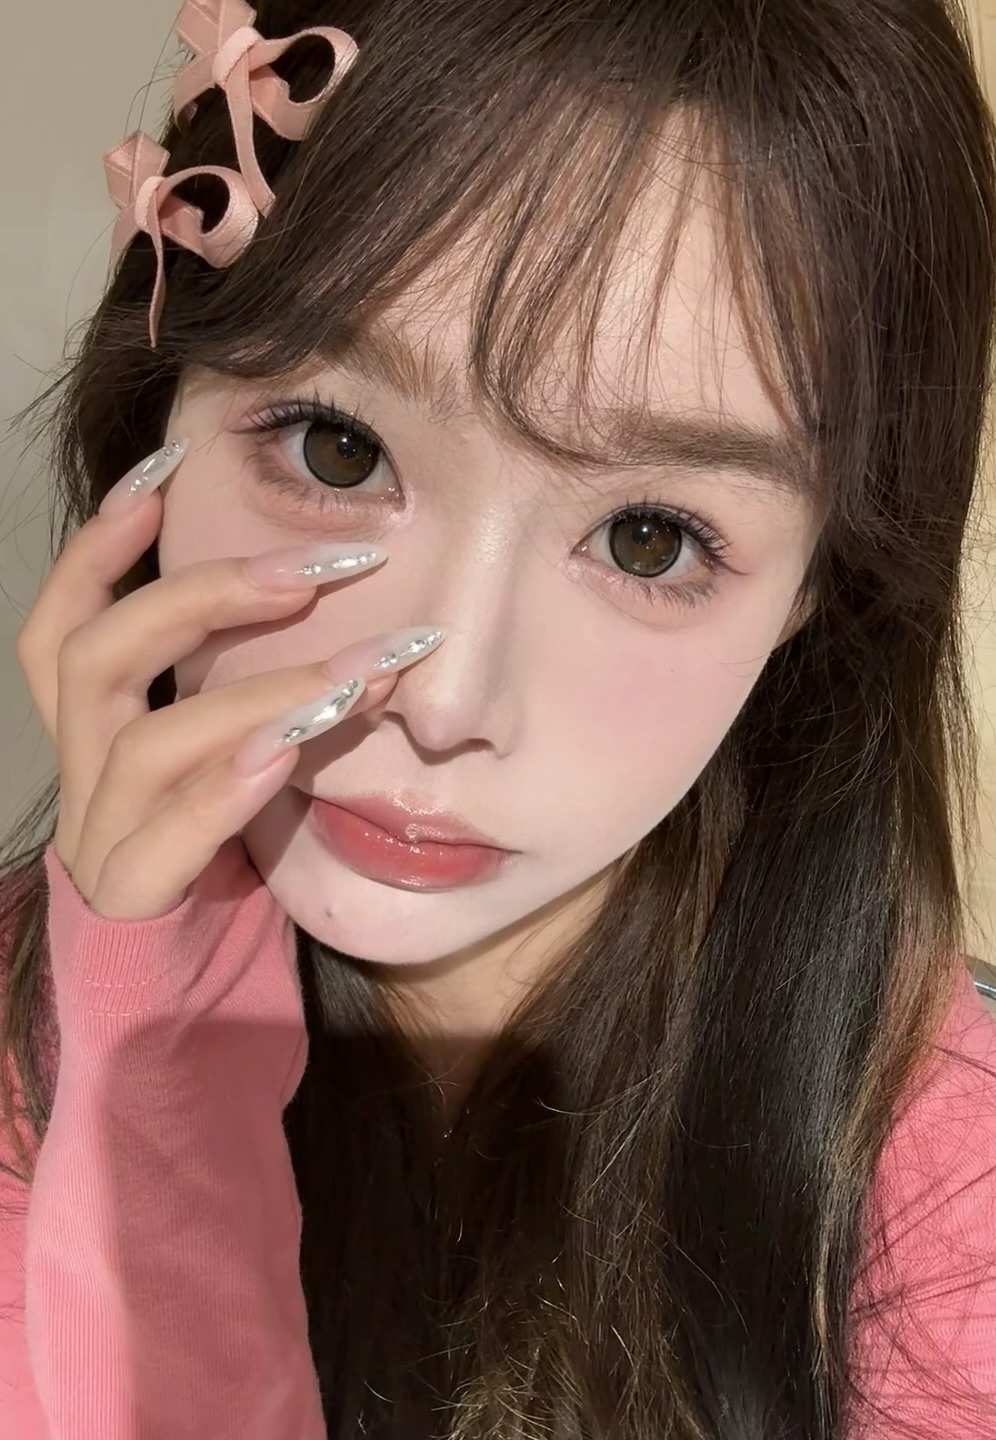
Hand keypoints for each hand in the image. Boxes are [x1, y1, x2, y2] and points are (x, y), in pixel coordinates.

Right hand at [16, 442, 443, 919]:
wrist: (188, 1011)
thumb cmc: (226, 873)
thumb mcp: (235, 772)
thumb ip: (259, 706)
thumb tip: (366, 638)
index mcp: (98, 739)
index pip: (67, 622)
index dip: (101, 542)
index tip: (168, 464)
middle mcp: (84, 779)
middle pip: (96, 656)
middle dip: (204, 596)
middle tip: (316, 569)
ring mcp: (99, 844)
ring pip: (145, 742)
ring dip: (257, 693)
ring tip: (357, 672)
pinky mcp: (131, 907)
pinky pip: (163, 838)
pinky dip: (226, 786)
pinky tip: (287, 753)